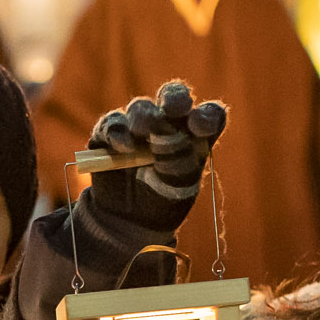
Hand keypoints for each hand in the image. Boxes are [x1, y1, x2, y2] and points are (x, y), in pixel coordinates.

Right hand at [82, 81, 226, 234]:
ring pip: (141, 107)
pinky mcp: (110, 135)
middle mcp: (169, 124)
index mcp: (196, 134)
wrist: (130, 223)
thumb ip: (178, 158)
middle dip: (174, 99)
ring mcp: (138, 127)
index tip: (199, 128)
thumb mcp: (180, 186)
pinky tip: (123, 146)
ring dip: (143, 116)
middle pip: (174, 96)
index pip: (209, 114)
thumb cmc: (164, 201)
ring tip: (141, 132)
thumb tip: (160, 131)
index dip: (206, 115)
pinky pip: (112, 123)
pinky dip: (117, 131)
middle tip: (173, 109)